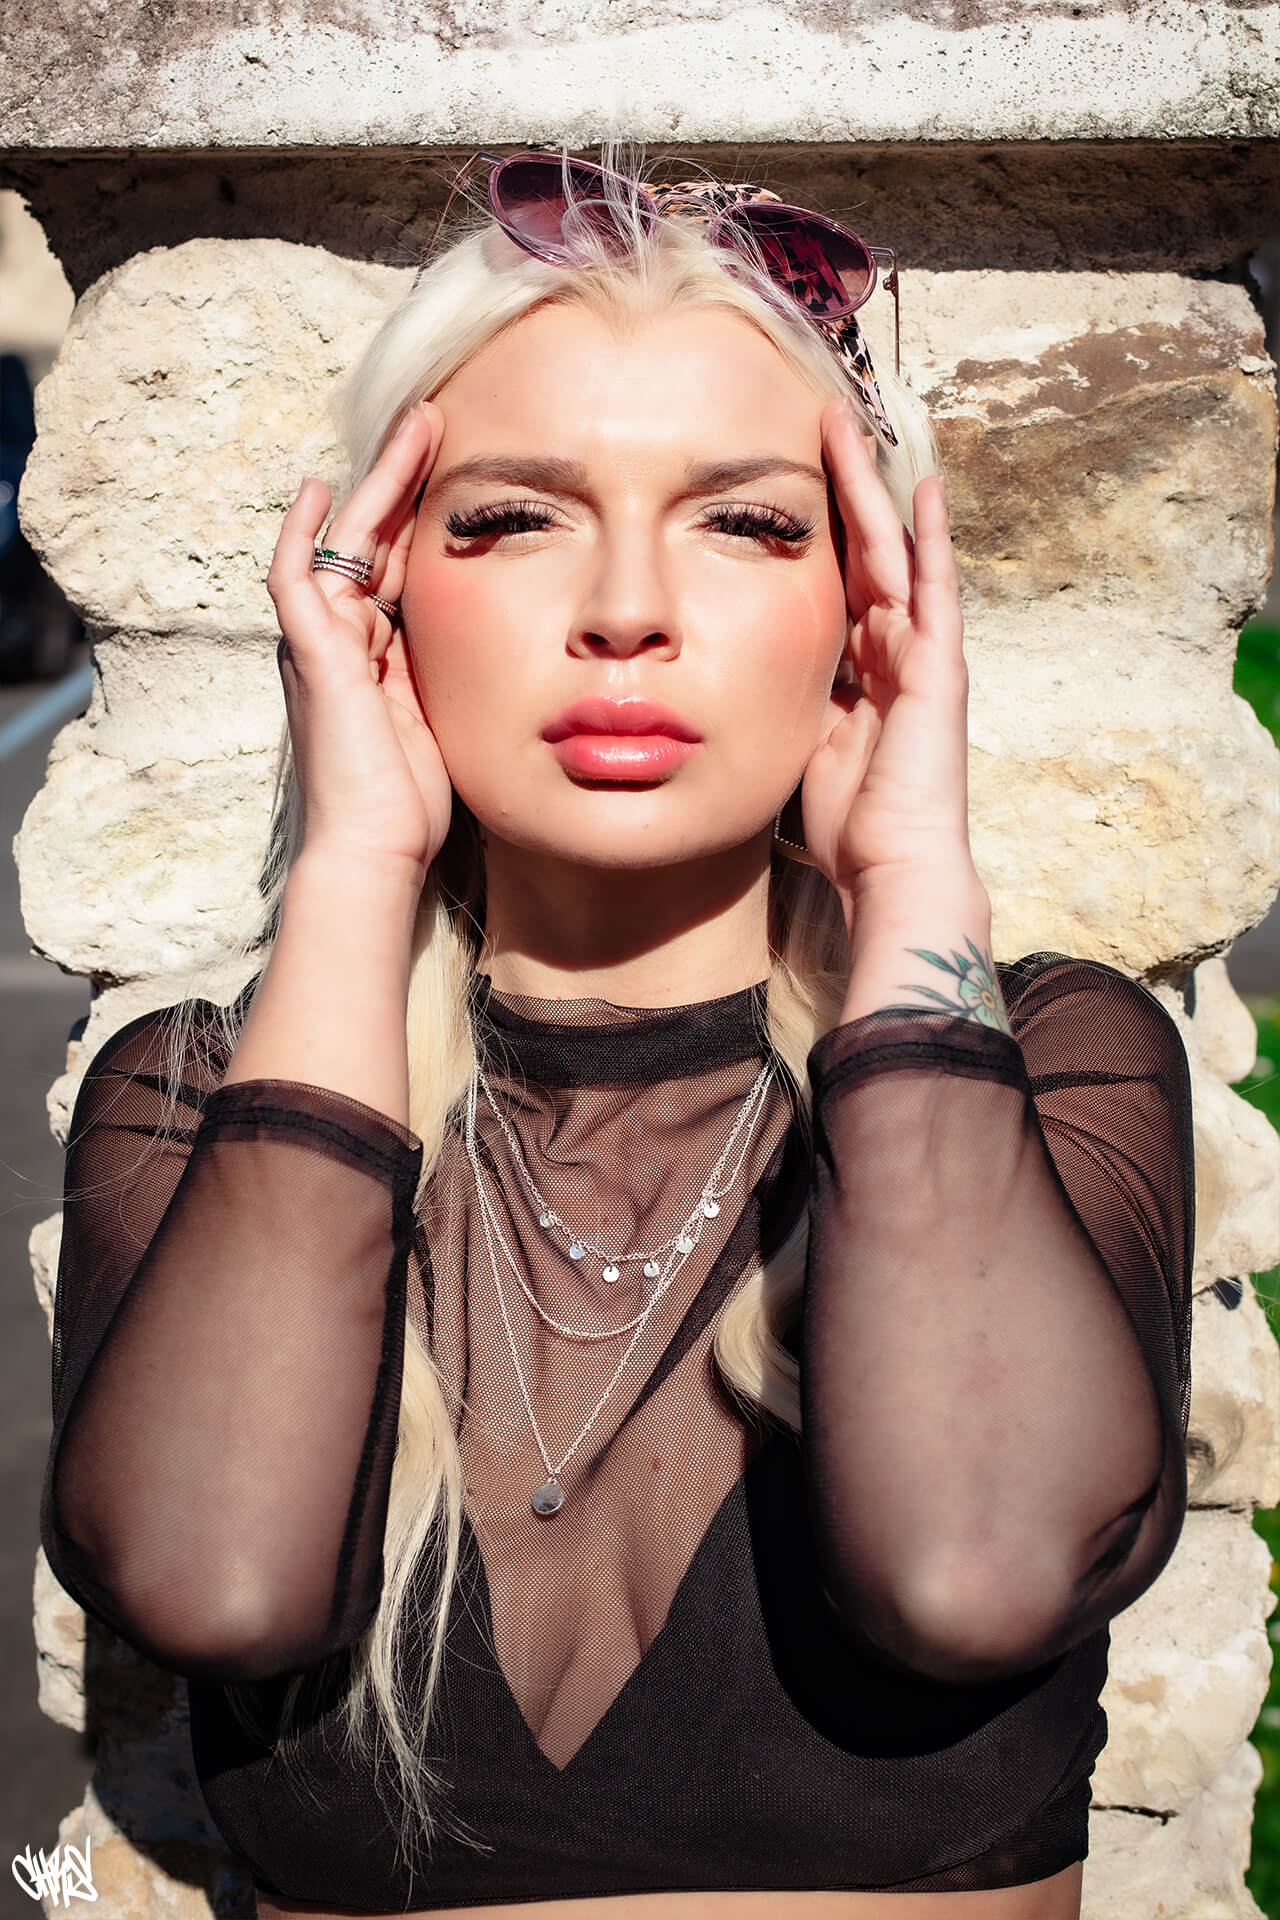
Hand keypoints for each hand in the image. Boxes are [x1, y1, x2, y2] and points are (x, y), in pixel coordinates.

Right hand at [266, 401, 451, 881]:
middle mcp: (345, 640)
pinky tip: (316, 489)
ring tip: (414, 426)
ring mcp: (322, 645)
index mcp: (379, 653)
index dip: (423, 514)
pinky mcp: (310, 655)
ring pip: (344, 540)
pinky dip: (299, 534)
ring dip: (377, 482)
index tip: (462, 468)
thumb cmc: (416, 803)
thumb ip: (463, 674)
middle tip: (436, 417)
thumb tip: (519, 647)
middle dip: (403, 478)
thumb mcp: (452, 717)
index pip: (398, 563)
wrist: (379, 848)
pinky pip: (295, 579)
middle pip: (371, 537)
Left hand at [798, 399, 976, 909]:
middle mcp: (895, 653)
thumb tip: (731, 677)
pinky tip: (922, 485)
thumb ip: (783, 702)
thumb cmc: (848, 826)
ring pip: (894, 553)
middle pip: (866, 552)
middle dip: (842, 489)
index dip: (816, 532)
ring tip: (850, 428)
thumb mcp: (799, 747)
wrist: (892, 869)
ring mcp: (922, 656)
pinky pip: (935, 588)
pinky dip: (930, 537)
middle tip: (818, 424)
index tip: (785, 482)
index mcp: (860, 672)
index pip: (837, 583)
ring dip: (872, 490)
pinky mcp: (939, 667)